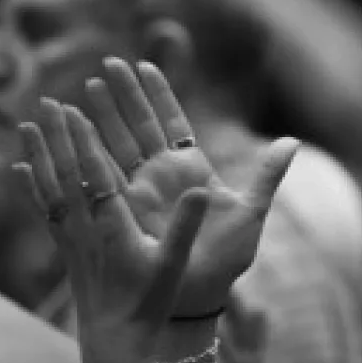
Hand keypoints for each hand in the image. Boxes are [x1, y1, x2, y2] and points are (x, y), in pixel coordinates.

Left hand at [4, 96, 209, 329]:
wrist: (113, 347)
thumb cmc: (148, 307)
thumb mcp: (174, 267)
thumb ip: (185, 227)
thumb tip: (199, 190)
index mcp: (114, 229)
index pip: (95, 177)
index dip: (84, 143)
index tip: (74, 112)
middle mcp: (85, 230)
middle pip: (67, 174)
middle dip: (57, 137)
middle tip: (48, 103)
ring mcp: (71, 240)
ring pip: (50, 188)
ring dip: (40, 154)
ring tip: (28, 124)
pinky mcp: (66, 251)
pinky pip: (45, 210)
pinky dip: (32, 186)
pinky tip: (21, 170)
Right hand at [75, 58, 298, 318]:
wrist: (199, 299)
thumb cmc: (225, 260)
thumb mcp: (251, 213)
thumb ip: (267, 175)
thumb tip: (293, 141)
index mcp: (190, 168)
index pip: (171, 121)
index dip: (158, 93)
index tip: (143, 64)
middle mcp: (160, 176)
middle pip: (138, 125)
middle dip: (122, 95)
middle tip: (107, 64)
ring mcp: (137, 192)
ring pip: (115, 144)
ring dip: (99, 117)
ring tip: (84, 88)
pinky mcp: (119, 212)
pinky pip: (97, 179)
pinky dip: (83, 157)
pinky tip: (68, 135)